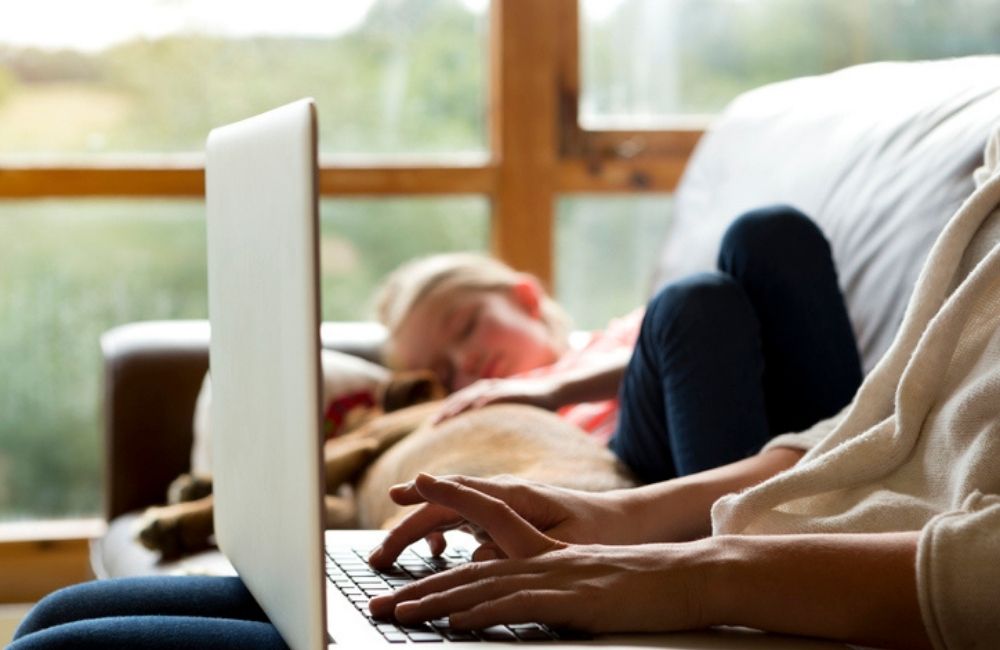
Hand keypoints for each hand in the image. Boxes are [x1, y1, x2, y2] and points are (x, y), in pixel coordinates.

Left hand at [367, 474, 709, 632]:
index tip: (402, 508)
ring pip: (481, 585)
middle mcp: (540, 556)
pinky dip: (479, 613)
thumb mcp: (585, 580)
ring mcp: (554, 575)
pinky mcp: (571, 598)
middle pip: (467, 568)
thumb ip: (546, 583)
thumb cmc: (640, 583)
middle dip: (418, 587)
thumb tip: (512, 596)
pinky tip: (452, 622)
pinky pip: (515, 605)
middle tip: (377, 601)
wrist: (687, 576)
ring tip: (400, 613)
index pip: (481, 524)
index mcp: (542, 548)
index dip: (442, 512)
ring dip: (435, 601)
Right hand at [367, 474, 633, 569]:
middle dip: (407, 527)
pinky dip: (444, 533)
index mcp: (518, 497)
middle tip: (378, 557)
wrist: (632, 521)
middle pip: (445, 506)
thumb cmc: (605, 532)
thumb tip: (476, 558)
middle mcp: (505, 496)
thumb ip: (523, 552)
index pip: (462, 493)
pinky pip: (465, 522)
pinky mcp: (509, 519)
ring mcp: (505, 506)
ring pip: (450, 513)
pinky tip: (439, 552)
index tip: (396, 495)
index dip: (427, 495)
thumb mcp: (570, 548)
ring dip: (419, 531)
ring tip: (391, 558)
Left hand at [432, 377, 560, 423]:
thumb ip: (491, 424)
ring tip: (448, 417)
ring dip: (460, 405)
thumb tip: (479, 445)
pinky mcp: (513, 391)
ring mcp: (500, 388)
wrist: (552, 392)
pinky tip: (477, 408)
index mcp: (483, 394)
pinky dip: (486, 400)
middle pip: (461, 399)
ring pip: (475, 395)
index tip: (431, 426)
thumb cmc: (528, 407)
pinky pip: (497, 395)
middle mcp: (488, 388)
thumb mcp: (505, 415)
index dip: (444, 413)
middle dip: (446, 411)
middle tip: (432, 425)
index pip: (458, 403)